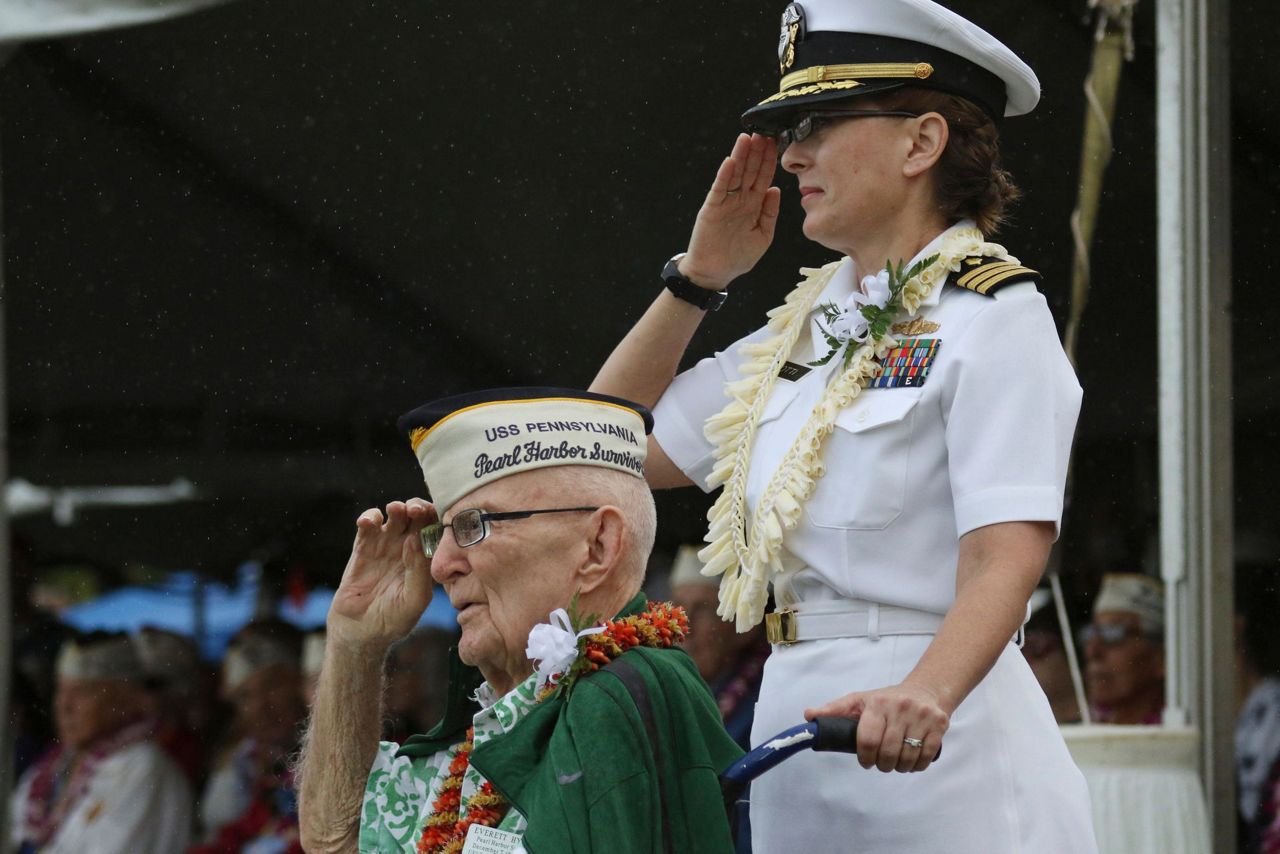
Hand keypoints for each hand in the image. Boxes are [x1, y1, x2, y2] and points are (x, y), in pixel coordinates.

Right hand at [328, 498, 434, 648]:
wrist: (361, 632)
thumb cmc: (394, 620)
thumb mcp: (415, 598)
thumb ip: (419, 570)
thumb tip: (415, 540)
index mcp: (426, 559)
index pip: (436, 531)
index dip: (437, 520)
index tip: (435, 517)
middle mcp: (408, 549)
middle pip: (417, 517)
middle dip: (419, 508)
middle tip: (416, 510)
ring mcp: (386, 546)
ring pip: (394, 516)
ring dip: (397, 508)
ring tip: (396, 510)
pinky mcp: (363, 548)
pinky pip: (367, 526)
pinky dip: (369, 517)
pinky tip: (370, 522)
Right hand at [679, 133, 781, 289]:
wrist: (715, 273)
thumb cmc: (738, 257)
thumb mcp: (762, 236)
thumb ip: (769, 214)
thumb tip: (776, 190)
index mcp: (754, 205)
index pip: (763, 178)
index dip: (769, 161)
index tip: (777, 143)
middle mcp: (740, 199)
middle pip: (750, 171)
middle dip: (756, 152)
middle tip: (764, 132)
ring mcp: (725, 202)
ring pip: (734, 175)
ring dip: (740, 156)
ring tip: (746, 138)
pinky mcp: (711, 208)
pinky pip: (719, 189)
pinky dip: (724, 176)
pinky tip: (730, 162)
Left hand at [805, 682, 948, 772]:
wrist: (926, 690)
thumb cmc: (887, 700)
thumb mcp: (860, 700)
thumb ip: (835, 710)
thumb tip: (809, 716)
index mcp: (878, 703)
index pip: (867, 740)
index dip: (865, 758)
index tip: (865, 761)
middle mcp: (900, 708)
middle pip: (887, 753)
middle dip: (882, 765)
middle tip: (881, 763)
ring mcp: (921, 717)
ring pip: (907, 758)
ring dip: (899, 767)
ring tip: (895, 762)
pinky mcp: (939, 726)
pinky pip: (926, 757)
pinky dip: (917, 765)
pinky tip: (911, 760)